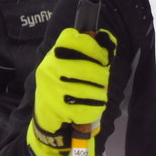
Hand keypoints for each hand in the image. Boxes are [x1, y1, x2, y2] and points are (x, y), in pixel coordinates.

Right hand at [26, 28, 115, 155]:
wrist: (46, 115)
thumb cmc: (65, 83)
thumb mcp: (71, 62)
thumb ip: (91, 49)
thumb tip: (110, 40)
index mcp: (55, 53)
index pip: (79, 40)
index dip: (96, 49)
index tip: (102, 59)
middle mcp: (50, 68)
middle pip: (93, 68)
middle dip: (103, 76)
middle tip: (102, 81)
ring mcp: (53, 90)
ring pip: (95, 90)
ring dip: (101, 94)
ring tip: (96, 94)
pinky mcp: (59, 110)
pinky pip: (91, 108)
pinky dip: (96, 109)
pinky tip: (90, 107)